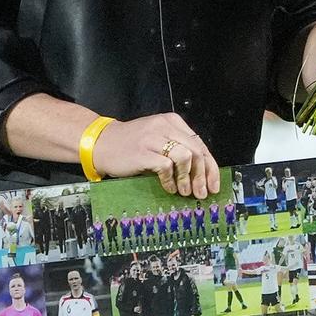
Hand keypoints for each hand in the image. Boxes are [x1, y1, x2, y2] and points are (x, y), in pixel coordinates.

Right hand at [95, 113, 219, 197]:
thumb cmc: (131, 145)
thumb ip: (178, 149)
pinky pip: (166, 166)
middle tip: (202, 193)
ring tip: (184, 191)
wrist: (101, 143)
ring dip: (188, 178)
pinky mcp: (143, 151)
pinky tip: (169, 188)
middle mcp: (165, 126)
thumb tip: (200, 174)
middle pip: (196, 151)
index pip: (200, 144)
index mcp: (173, 122)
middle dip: (202, 175)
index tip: (213, 184)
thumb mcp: (158, 140)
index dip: (210, 167)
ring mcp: (154, 138)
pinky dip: (170, 180)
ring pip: (185, 156)